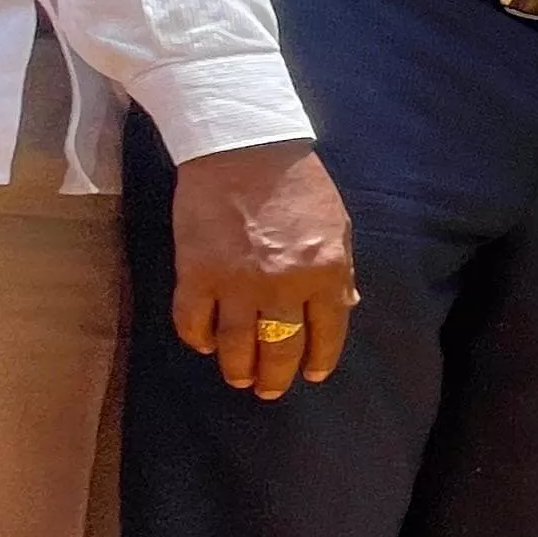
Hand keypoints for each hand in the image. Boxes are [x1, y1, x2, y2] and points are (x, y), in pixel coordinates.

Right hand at [170, 141, 354, 399]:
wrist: (243, 148)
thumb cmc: (297, 183)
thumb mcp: (337, 226)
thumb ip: (340, 271)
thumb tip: (343, 308)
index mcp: (326, 271)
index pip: (328, 332)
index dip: (319, 359)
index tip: (312, 374)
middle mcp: (283, 284)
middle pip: (280, 348)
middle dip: (277, 376)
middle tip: (270, 389)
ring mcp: (237, 283)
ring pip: (236, 346)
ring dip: (238, 369)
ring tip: (240, 377)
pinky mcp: (197, 274)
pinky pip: (194, 322)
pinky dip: (199, 339)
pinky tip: (206, 345)